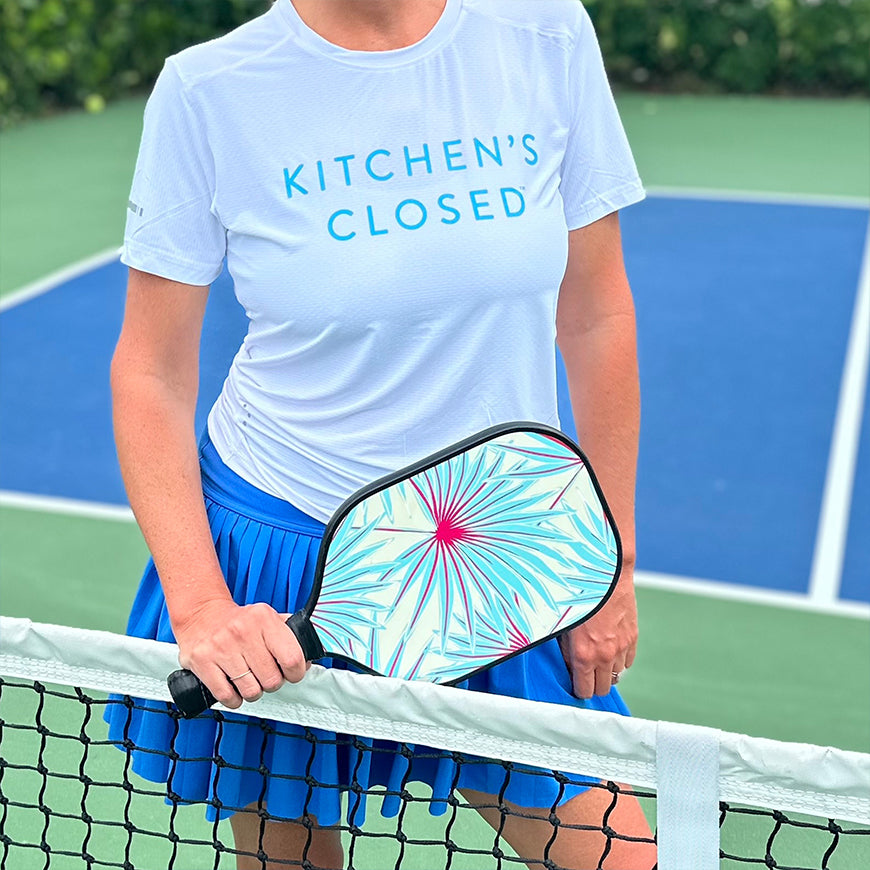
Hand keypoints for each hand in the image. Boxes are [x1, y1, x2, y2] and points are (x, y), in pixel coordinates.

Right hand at [173, 599, 307, 709]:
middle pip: (272, 680)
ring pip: (251, 691)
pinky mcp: (203, 662)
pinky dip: (234, 699)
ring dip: (253, 692)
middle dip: (272, 683)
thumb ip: (291, 634)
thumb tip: (310, 656)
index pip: (292, 658)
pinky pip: (227, 697)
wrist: (201, 614)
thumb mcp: (268, 617)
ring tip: (248, 679)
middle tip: (265, 675)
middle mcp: (243, 631)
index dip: (296, 673)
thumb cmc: (239, 621)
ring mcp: (221, 647)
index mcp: (264, 618)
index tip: (291, 674)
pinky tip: (233, 687)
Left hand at [558, 568, 637, 698]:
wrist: (605, 574)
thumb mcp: (562, 624)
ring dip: (607, 670)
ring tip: (597, 656)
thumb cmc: (577, 595)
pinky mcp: (633, 637)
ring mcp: (621, 647)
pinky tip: (610, 646)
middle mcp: (604, 655)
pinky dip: (619, 658)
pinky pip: (628, 660)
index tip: (574, 683)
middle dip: (593, 684)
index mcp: (583, 655)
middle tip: (585, 674)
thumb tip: (568, 666)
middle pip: (603, 689)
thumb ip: (566, 650)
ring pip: (616, 675)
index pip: (584, 691)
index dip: (578, 689)